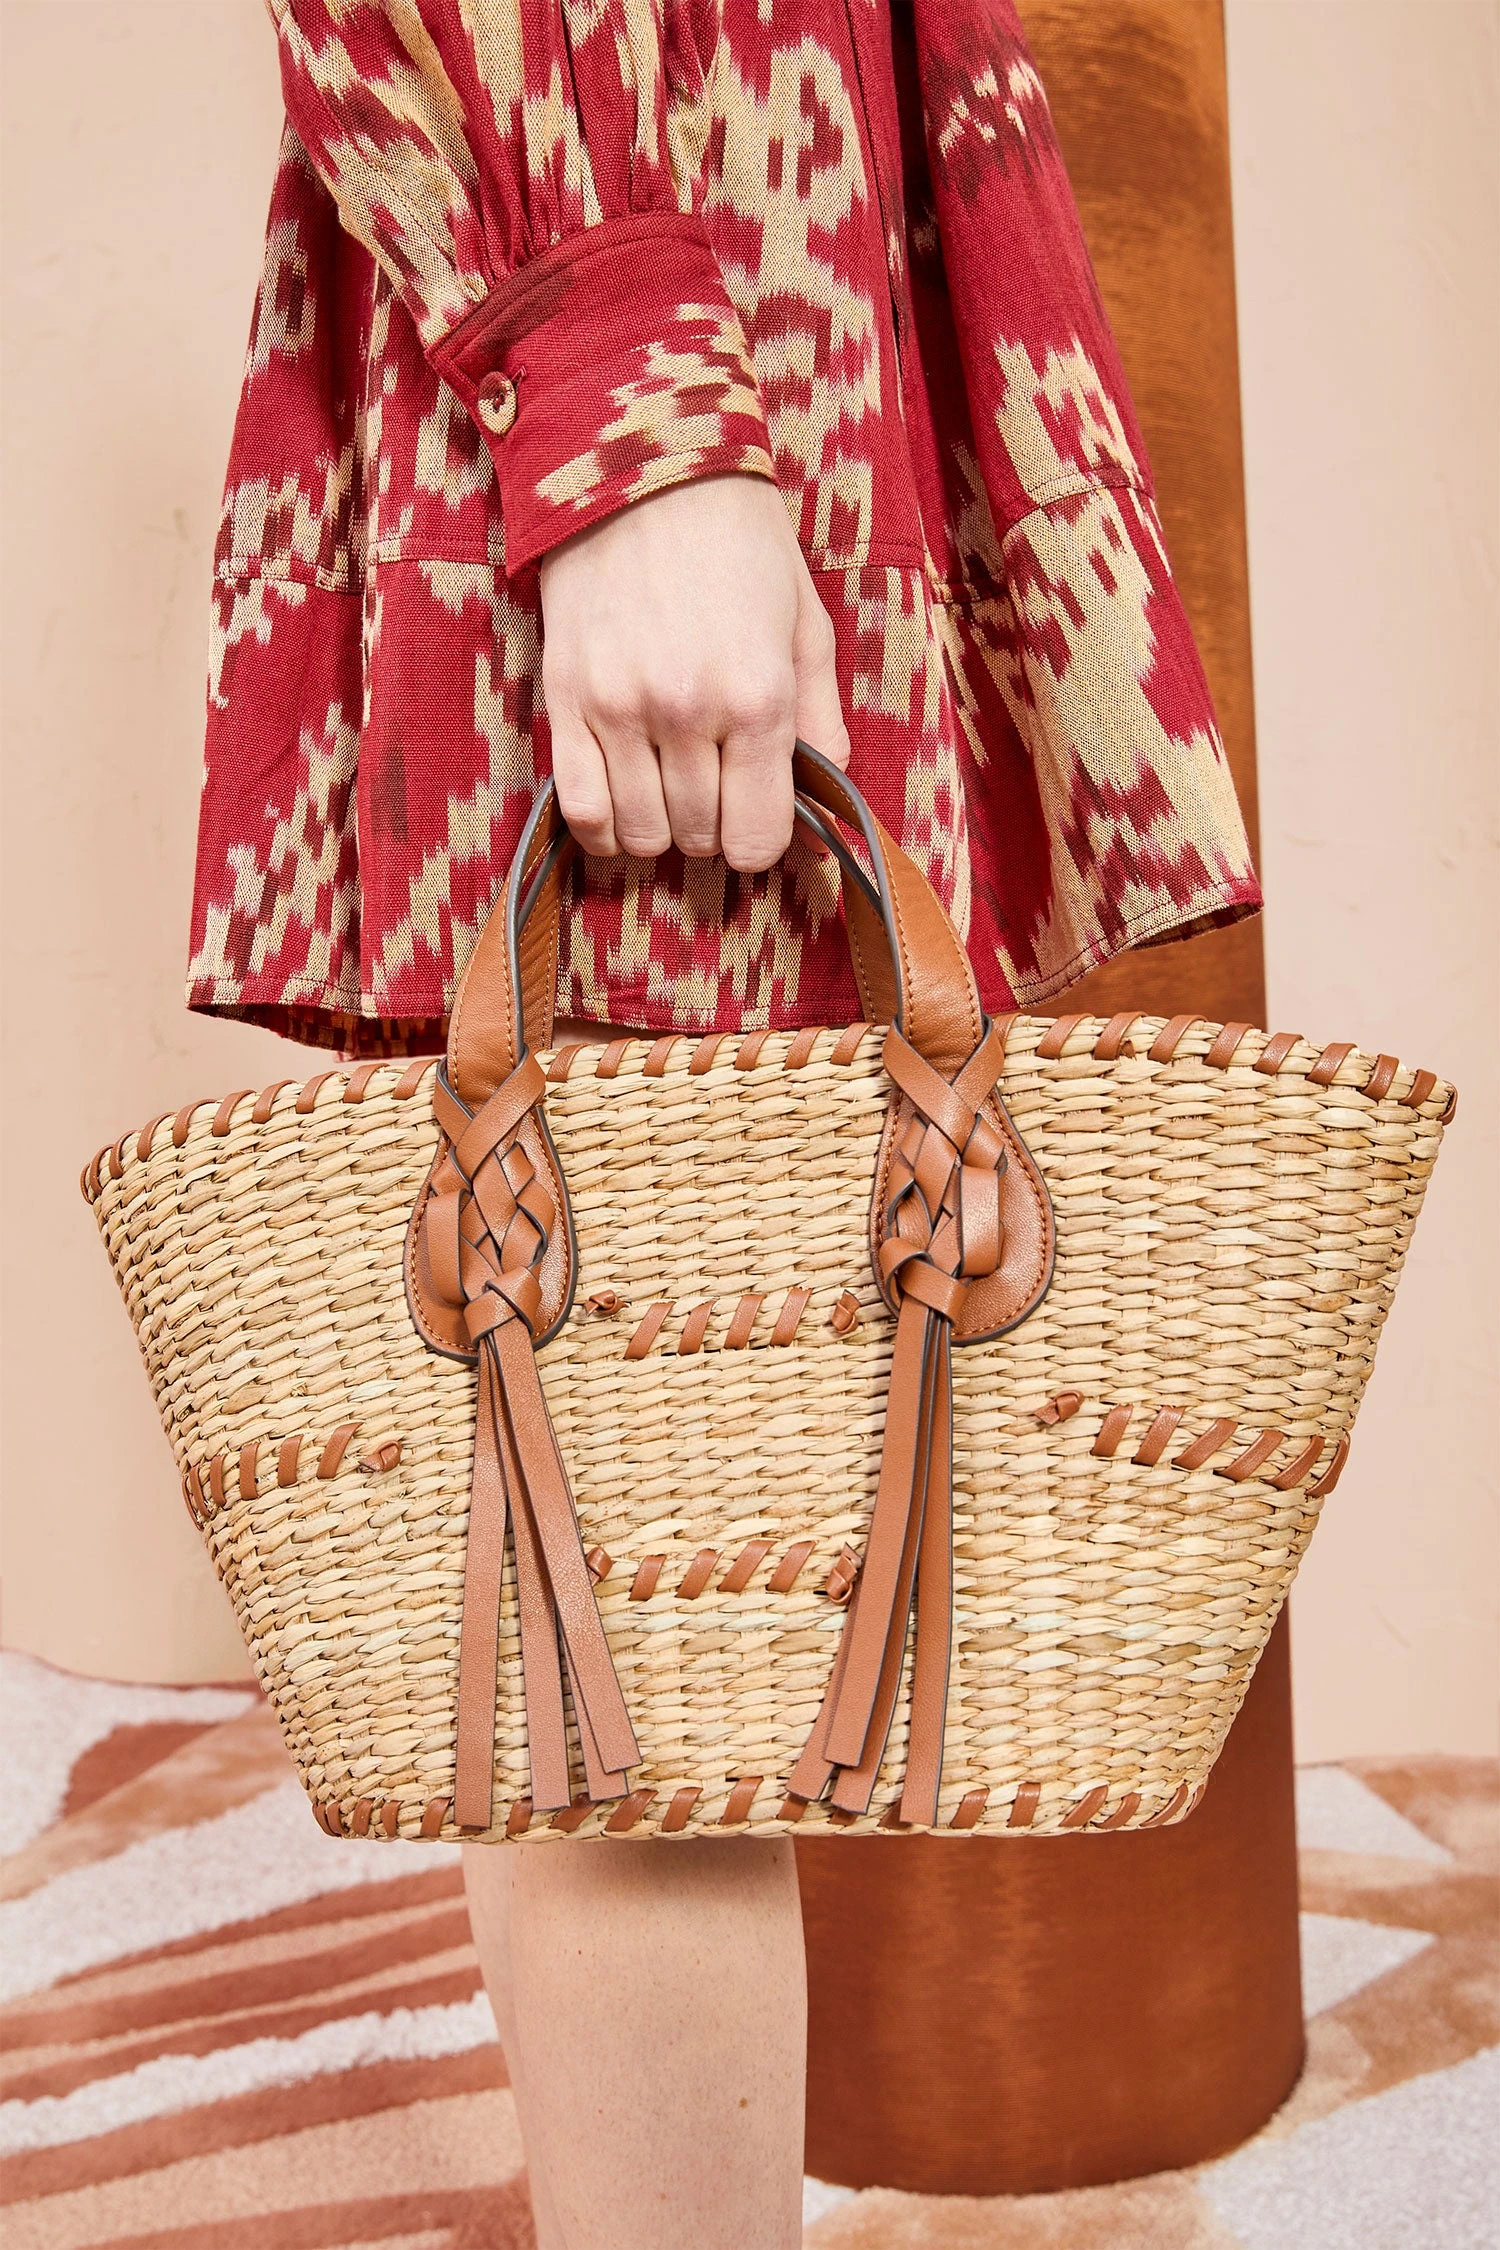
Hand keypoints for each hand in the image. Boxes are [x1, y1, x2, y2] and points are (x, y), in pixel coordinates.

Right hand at [539, 474, 849, 872]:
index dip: (760, 841)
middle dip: (712, 826)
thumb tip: (825, 794)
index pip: (756, 839)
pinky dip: (603, 826)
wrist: (643, 466)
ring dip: (659, 827)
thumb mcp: (806, 624)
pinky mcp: (566, 699)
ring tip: (669, 786)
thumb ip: (821, 719)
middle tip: (715, 783)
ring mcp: (620, 710)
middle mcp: (688, 713)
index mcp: (759, 697)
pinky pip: (578, 808)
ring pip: (639, 833)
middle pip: (699, 838)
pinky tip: (621, 804)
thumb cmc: (739, 541)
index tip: (756, 814)